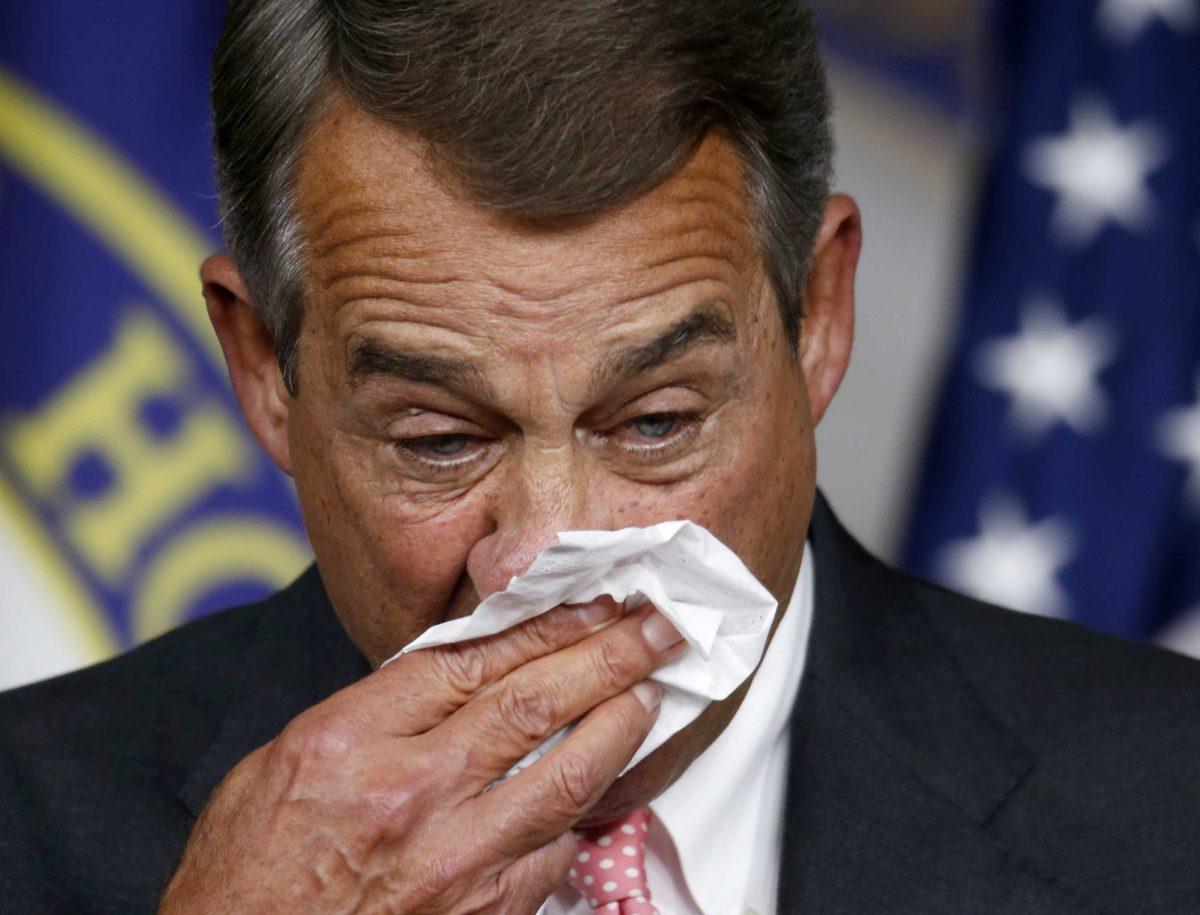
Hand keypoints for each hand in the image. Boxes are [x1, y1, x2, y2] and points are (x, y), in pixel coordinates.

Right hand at [158, 600, 683, 913]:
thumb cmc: (246, 872)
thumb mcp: (280, 760)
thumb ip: (371, 711)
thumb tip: (451, 669)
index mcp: (350, 739)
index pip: (472, 659)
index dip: (544, 624)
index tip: (590, 602)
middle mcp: (410, 792)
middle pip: (531, 702)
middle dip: (606, 655)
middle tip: (656, 626)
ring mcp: (453, 858)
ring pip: (564, 774)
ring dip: (619, 724)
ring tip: (652, 689)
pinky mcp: (482, 912)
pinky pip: (553, 851)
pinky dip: (582, 811)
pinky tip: (606, 784)